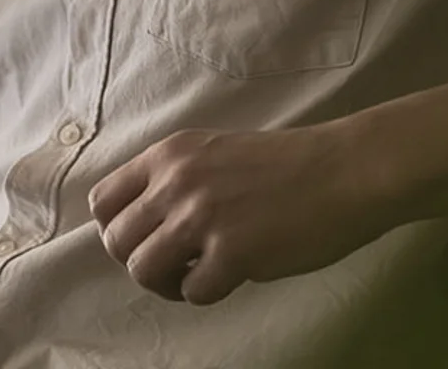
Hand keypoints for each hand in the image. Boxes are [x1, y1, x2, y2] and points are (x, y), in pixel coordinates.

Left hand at [88, 125, 393, 305]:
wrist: (345, 170)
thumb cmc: (285, 165)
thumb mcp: (212, 152)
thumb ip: (174, 179)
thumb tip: (143, 223)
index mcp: (168, 154)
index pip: (102, 200)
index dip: (116, 230)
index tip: (144, 239)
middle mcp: (176, 182)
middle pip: (117, 242)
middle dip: (139, 262)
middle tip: (172, 266)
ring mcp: (202, 217)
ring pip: (143, 270)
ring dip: (165, 284)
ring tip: (194, 277)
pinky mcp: (234, 252)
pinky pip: (193, 293)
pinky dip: (206, 294)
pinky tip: (230, 278)